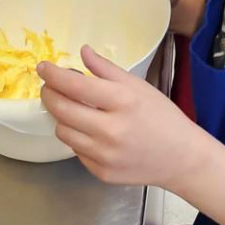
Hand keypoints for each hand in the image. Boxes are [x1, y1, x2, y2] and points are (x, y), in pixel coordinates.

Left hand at [39, 47, 197, 185]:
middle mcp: (111, 130)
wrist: (181, 158)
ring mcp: (105, 155)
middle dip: (49, 95)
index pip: (75, 86)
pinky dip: (78, 138)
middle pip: (62, 110)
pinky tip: (91, 132)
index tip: (43, 68)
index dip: (54, 75)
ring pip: (63, 132)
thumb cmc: (161, 117)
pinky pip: (76, 151)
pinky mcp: (101, 173)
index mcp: (122, 102)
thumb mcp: (139, 87)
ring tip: (73, 110)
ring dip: (62, 118)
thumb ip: (107, 69)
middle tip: (49, 87)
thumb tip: (82, 52)